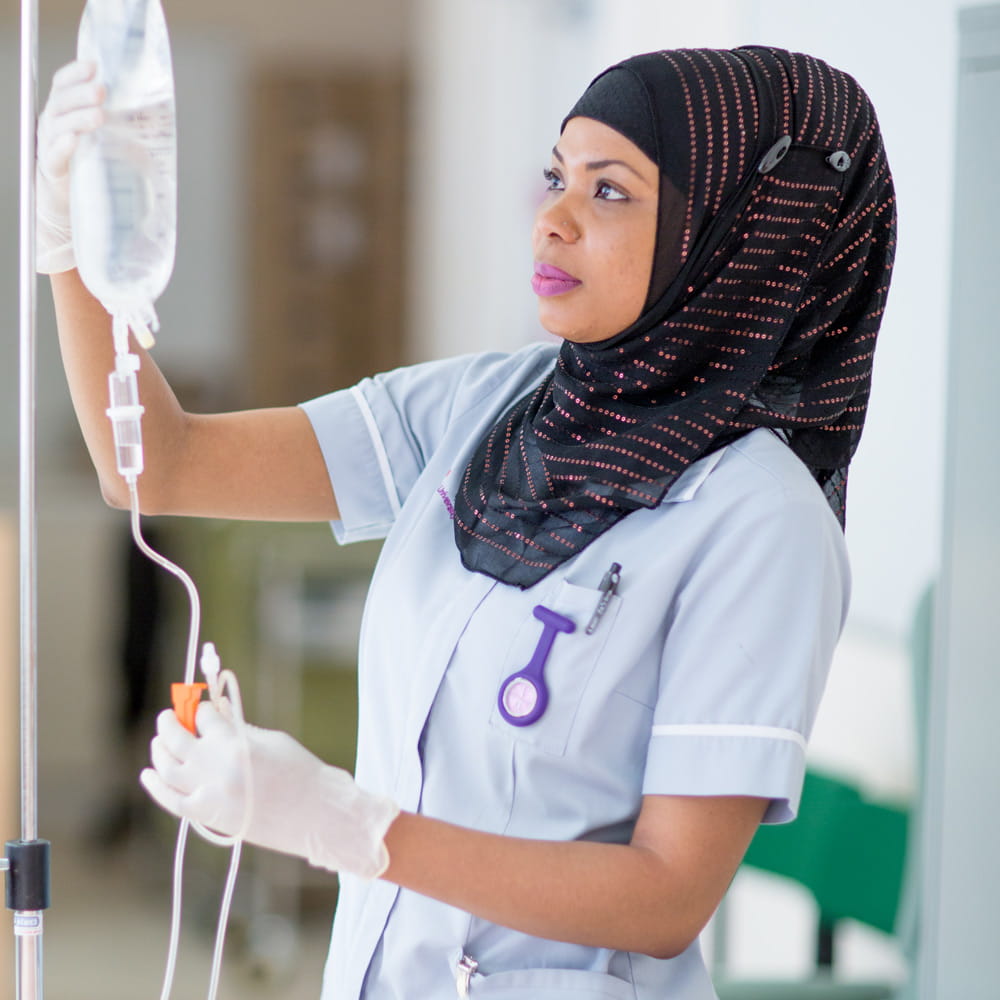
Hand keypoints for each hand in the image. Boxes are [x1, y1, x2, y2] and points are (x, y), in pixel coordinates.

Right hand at [36, 61, 104, 273]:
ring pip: (59, 124)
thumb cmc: (90, 171)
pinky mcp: (51, 171)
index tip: (93, 65)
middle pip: (62, 101)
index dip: (75, 73)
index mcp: (64, 113)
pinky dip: (64, 146)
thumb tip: (159, 120)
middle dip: (82, 93)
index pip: (63, 85)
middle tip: (102, 91)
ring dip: (79, 118)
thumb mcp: (108, 145)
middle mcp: (53, 124)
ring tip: (99, 116)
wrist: (70, 208)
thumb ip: (123, 130)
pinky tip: (74, 139)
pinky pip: (54, 155)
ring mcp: (50, 146)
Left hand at [140, 702, 399, 879]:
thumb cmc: (300, 773)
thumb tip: (217, 711)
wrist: (316, 815)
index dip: (200, 708)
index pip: (204, 716)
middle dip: (170, 722)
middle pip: (177, 738)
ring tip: (159, 741)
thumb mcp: (271, 741)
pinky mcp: (208, 816)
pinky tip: (148, 774)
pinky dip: (156, 787)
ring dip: (159, 750)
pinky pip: (171, 801)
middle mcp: (216, 767)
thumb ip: (238, 727)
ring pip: (167, 768)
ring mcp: (209, 794)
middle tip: (169, 715)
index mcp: (235, 744)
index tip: (200, 706)